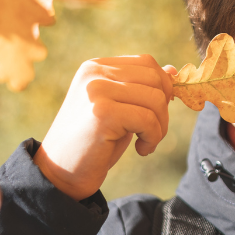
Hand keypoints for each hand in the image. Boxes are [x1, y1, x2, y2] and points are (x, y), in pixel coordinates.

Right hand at [34, 55, 176, 200]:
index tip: (157, 112)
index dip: (163, 87)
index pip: (147, 63)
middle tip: (152, 133)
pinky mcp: (102, 113)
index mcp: (96, 67)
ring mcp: (97, 91)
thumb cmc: (94, 140)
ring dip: (160, 127)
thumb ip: (142, 88)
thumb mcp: (121, 109)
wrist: (61, 172)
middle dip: (164, 109)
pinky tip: (141, 150)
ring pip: (156, 99)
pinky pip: (148, 120)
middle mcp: (94, 73)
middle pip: (155, 79)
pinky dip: (153, 138)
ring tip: (146, 142)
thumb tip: (173, 71)